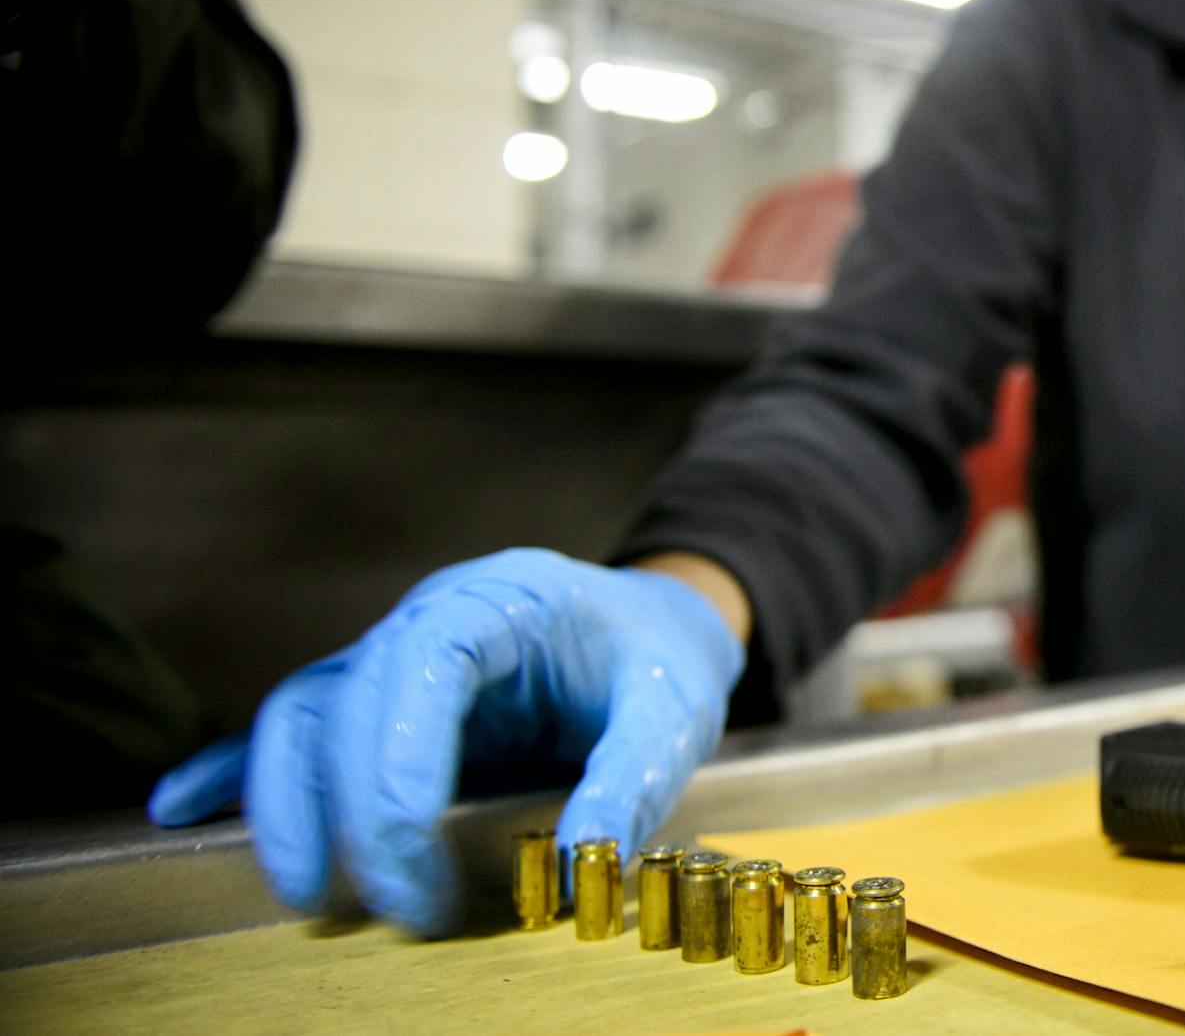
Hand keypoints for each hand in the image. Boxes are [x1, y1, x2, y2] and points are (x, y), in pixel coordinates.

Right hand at [145, 549, 744, 935]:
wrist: (654, 625)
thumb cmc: (660, 663)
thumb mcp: (674, 716)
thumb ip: (632, 782)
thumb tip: (584, 866)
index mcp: (501, 601)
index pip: (420, 665)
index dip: (396, 765)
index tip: (412, 859)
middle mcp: (430, 617)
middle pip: (346, 700)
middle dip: (354, 813)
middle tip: (396, 913)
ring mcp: (393, 653)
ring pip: (303, 714)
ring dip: (292, 805)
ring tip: (310, 897)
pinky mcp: (377, 697)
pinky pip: (294, 725)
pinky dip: (236, 767)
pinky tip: (181, 808)